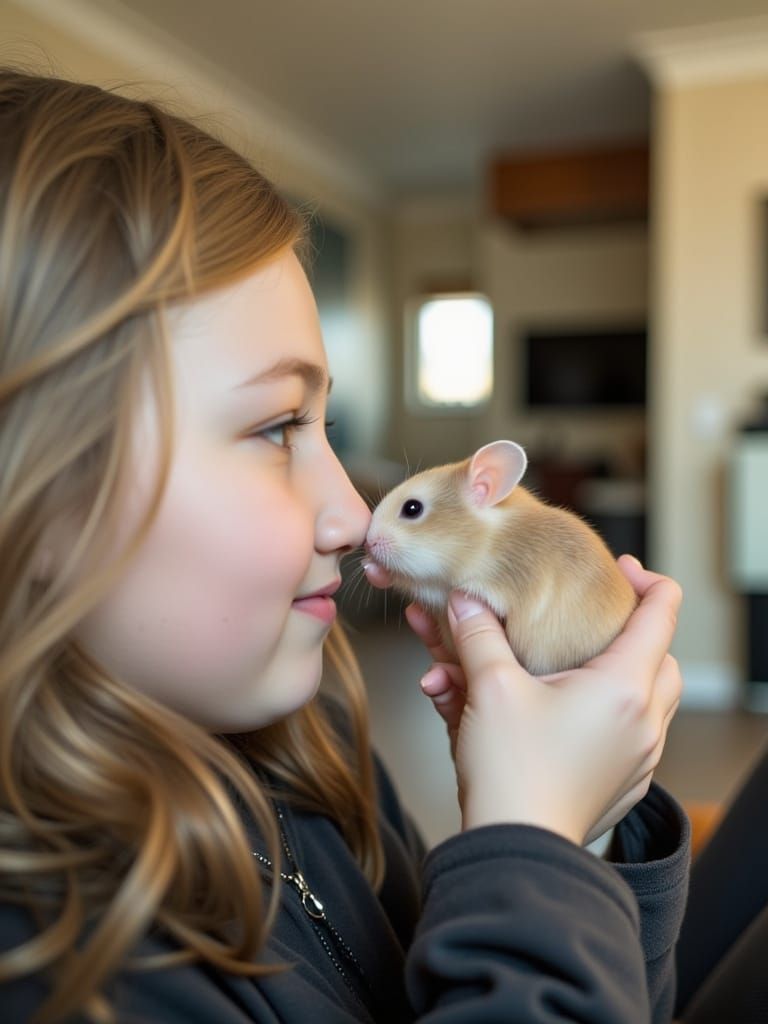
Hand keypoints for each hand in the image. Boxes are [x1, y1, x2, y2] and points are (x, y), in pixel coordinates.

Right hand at [400, 556, 682, 845]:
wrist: (514, 853)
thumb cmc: (510, 773)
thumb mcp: (489, 689)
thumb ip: (477, 636)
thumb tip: (464, 601)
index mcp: (624, 687)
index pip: (661, 612)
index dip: (647, 579)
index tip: (621, 567)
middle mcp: (644, 722)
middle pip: (661, 657)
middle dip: (632, 631)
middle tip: (599, 615)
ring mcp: (638, 758)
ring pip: (648, 698)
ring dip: (616, 674)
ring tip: (574, 663)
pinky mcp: (622, 784)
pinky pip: (628, 736)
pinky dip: (603, 715)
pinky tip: (561, 711)